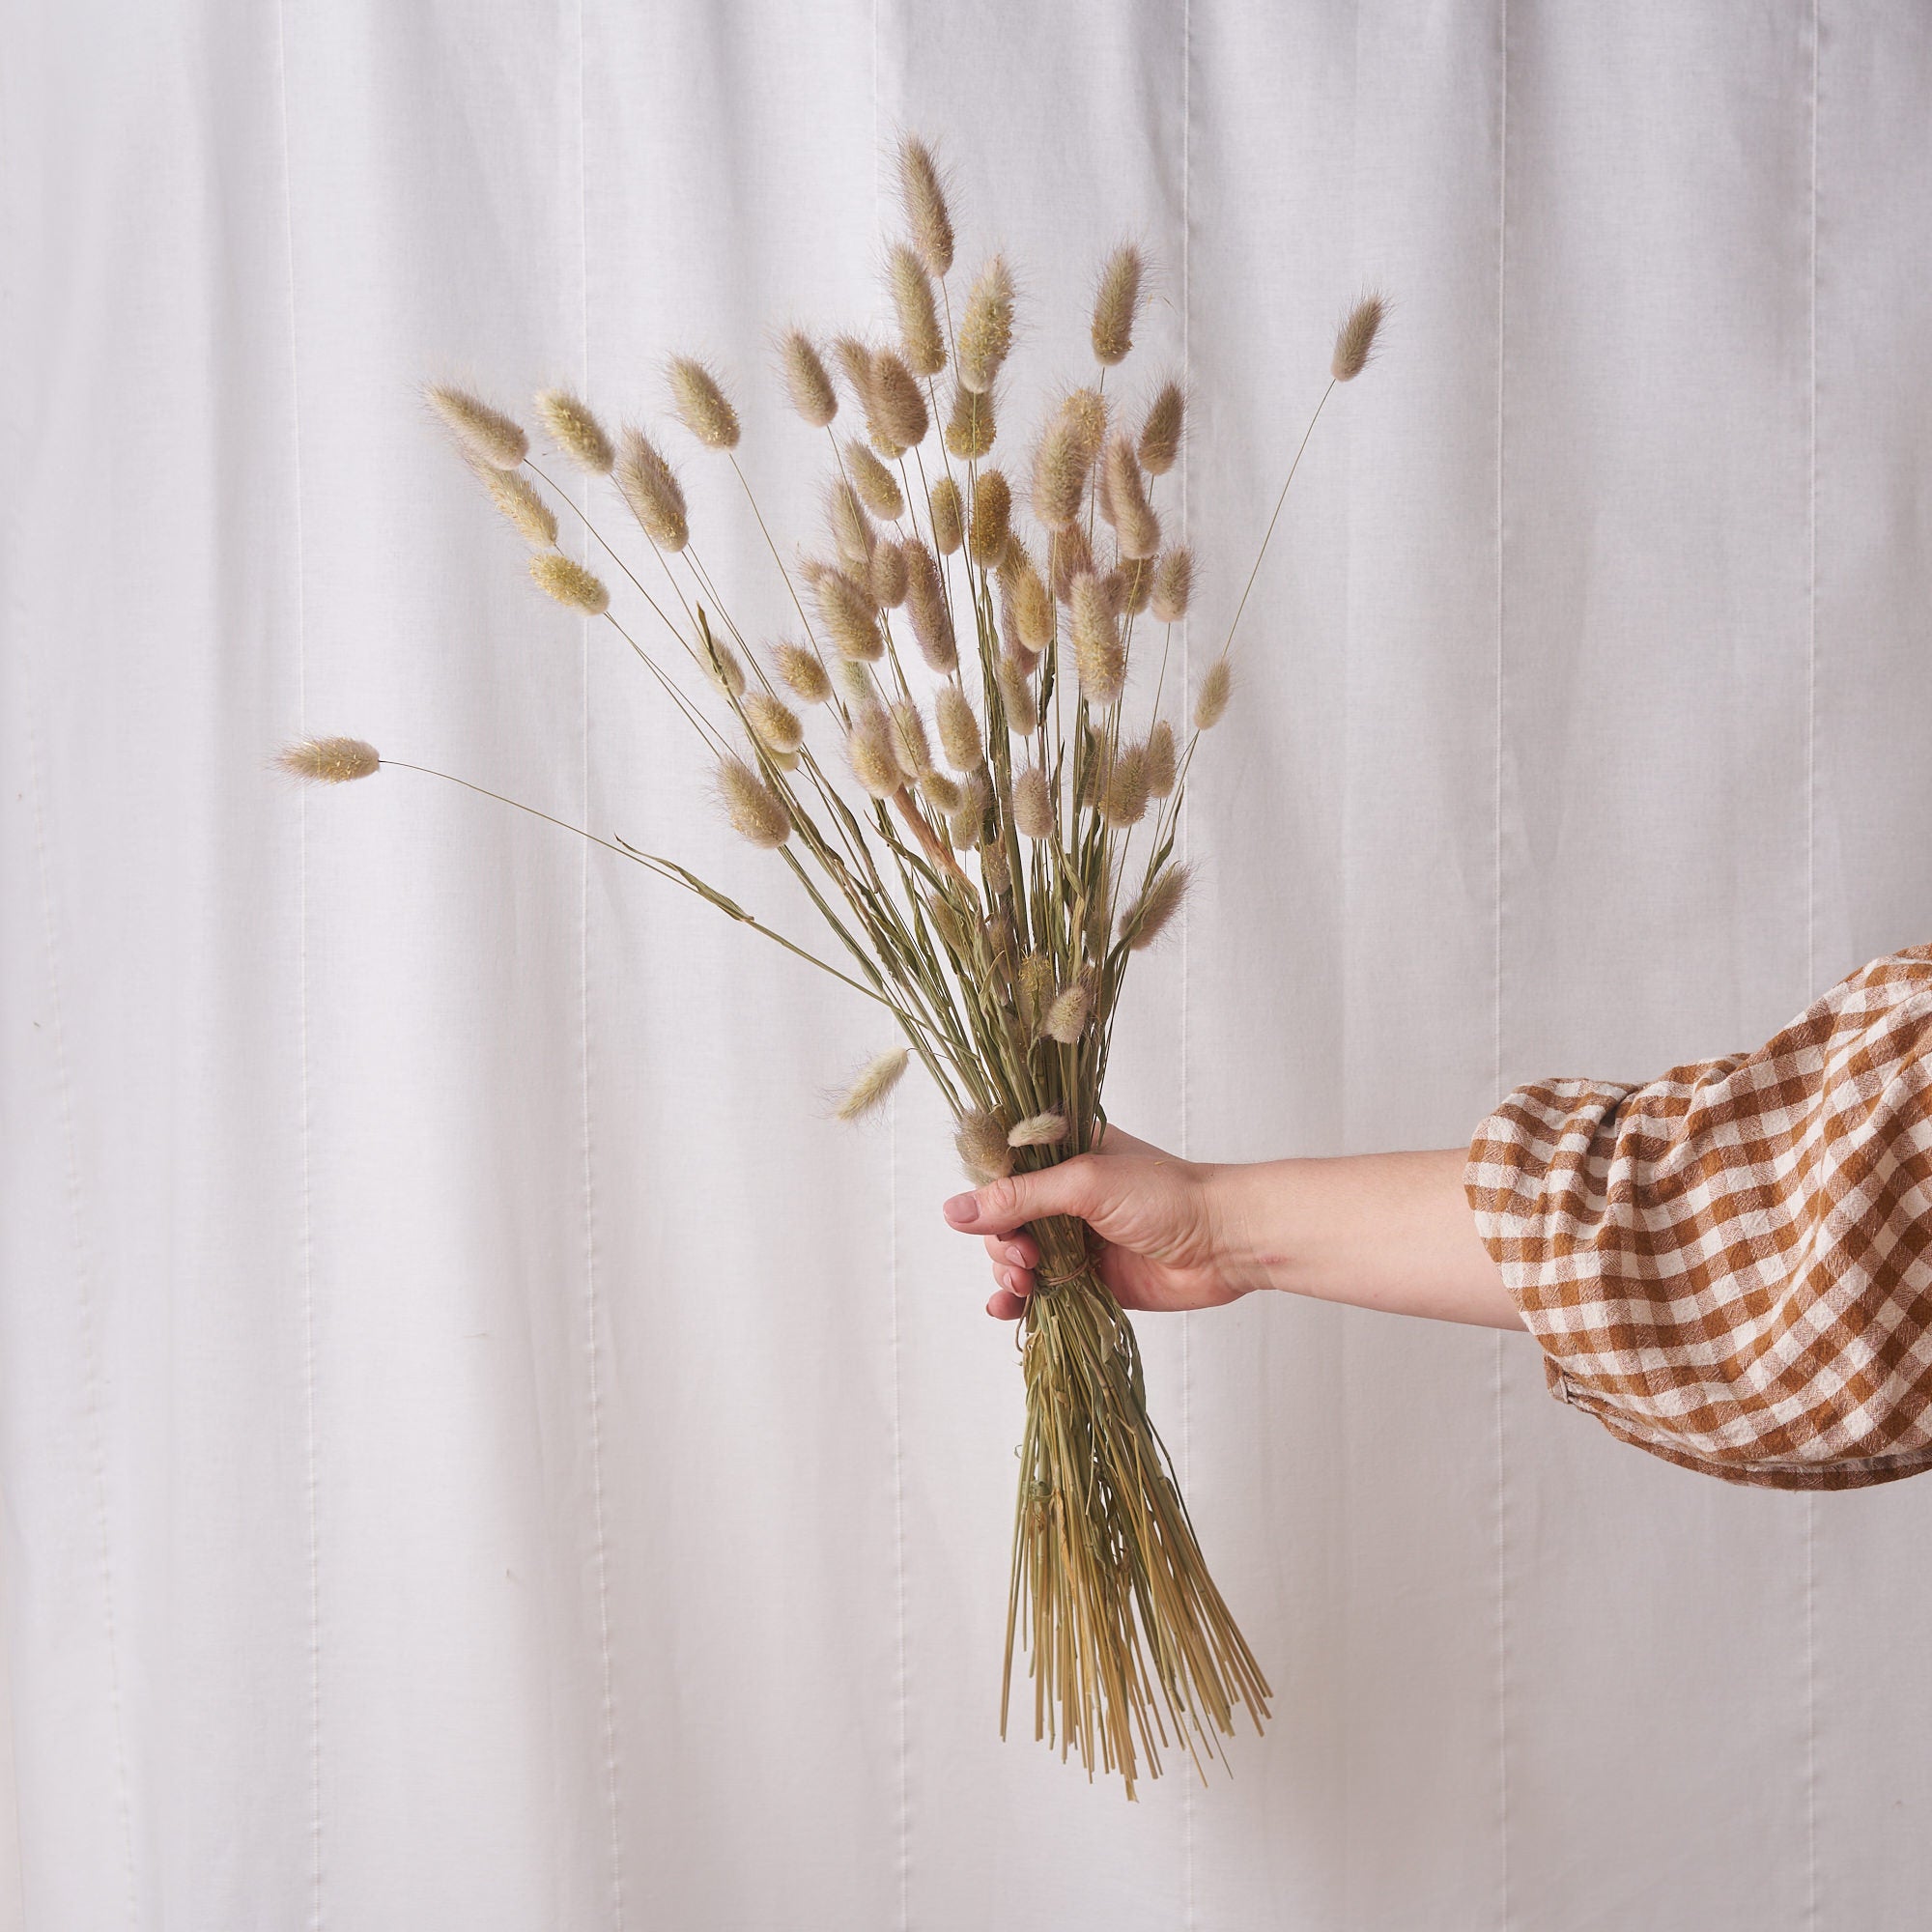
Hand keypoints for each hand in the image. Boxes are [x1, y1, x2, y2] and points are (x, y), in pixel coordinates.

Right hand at [940, 1125, 1249, 1320]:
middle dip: (998, 1242)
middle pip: (1001, 1219)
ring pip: (1016, 1256)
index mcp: (1062, 1153)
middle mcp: (1063, 1193)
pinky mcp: (1087, 1278)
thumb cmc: (1166, 1195)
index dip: (985, 1194)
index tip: (982, 1218)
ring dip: (1006, 1272)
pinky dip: (1018, 1301)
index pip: (1001, 1168)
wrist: (1225, 1242)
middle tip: (1023, 1259)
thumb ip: (1018, 1198)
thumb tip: (951, 1213)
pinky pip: (1040, 1290)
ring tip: (1022, 1284)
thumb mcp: (1084, 1184)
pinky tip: (1008, 1308)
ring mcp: (1074, 1237)